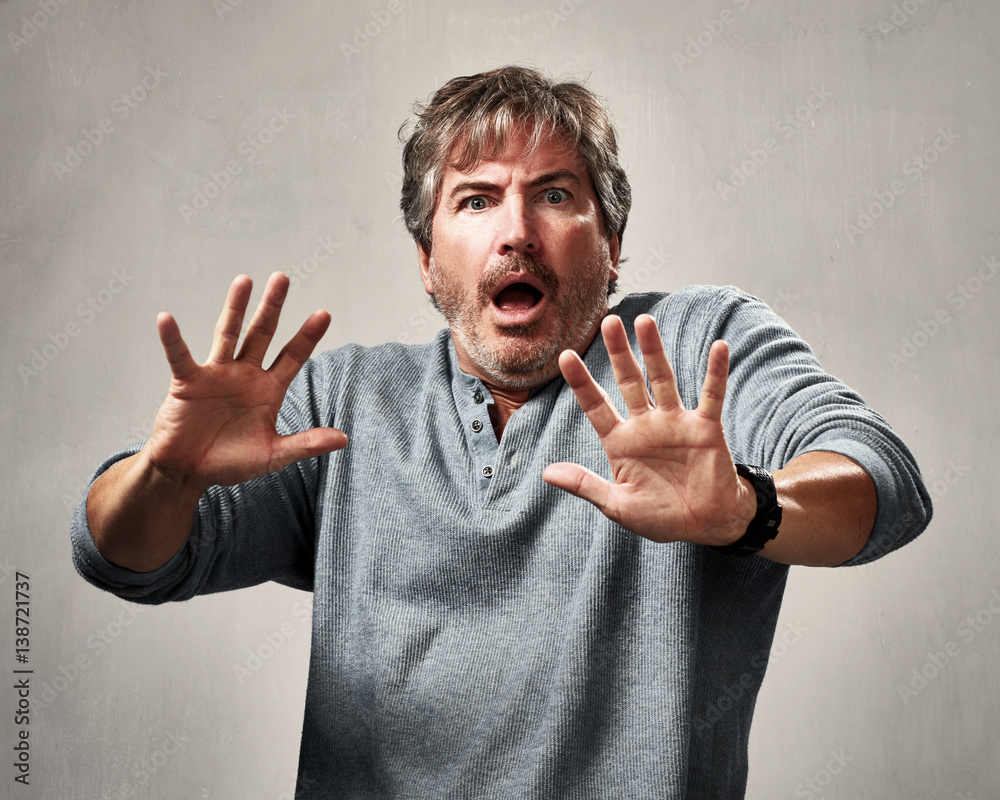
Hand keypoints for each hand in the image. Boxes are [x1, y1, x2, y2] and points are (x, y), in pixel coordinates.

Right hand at [144, 272, 347, 491]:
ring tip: (245, 280)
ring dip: (235, 307)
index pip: (293, 357)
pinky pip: (180, 356)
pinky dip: (172, 338)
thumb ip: (305, 444)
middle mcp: (245, 375)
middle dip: (273, 307)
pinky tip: (166, 319)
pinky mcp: (188, 382)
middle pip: (261, 333)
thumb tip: (344, 439)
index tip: (324, 313)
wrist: (189, 472)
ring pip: (228, 334)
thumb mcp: (273, 455)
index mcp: (268, 390)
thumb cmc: (230, 462)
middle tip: (283, 277)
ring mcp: (216, 375)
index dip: (308, 336)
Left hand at [542, 314, 755, 545]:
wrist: (705, 526)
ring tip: (644, 321)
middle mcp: (646, 425)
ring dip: (654, 351)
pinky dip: (715, 372)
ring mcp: (676, 423)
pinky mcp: (705, 428)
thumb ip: (586, 485)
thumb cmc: (659, 516)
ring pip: (663, 379)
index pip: (596, 406)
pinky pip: (711, 395)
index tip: (565, 356)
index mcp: (621, 442)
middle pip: (629, 381)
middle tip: (608, 321)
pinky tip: (717, 347)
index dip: (581, 382)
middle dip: (618, 353)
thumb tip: (547, 473)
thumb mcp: (617, 505)